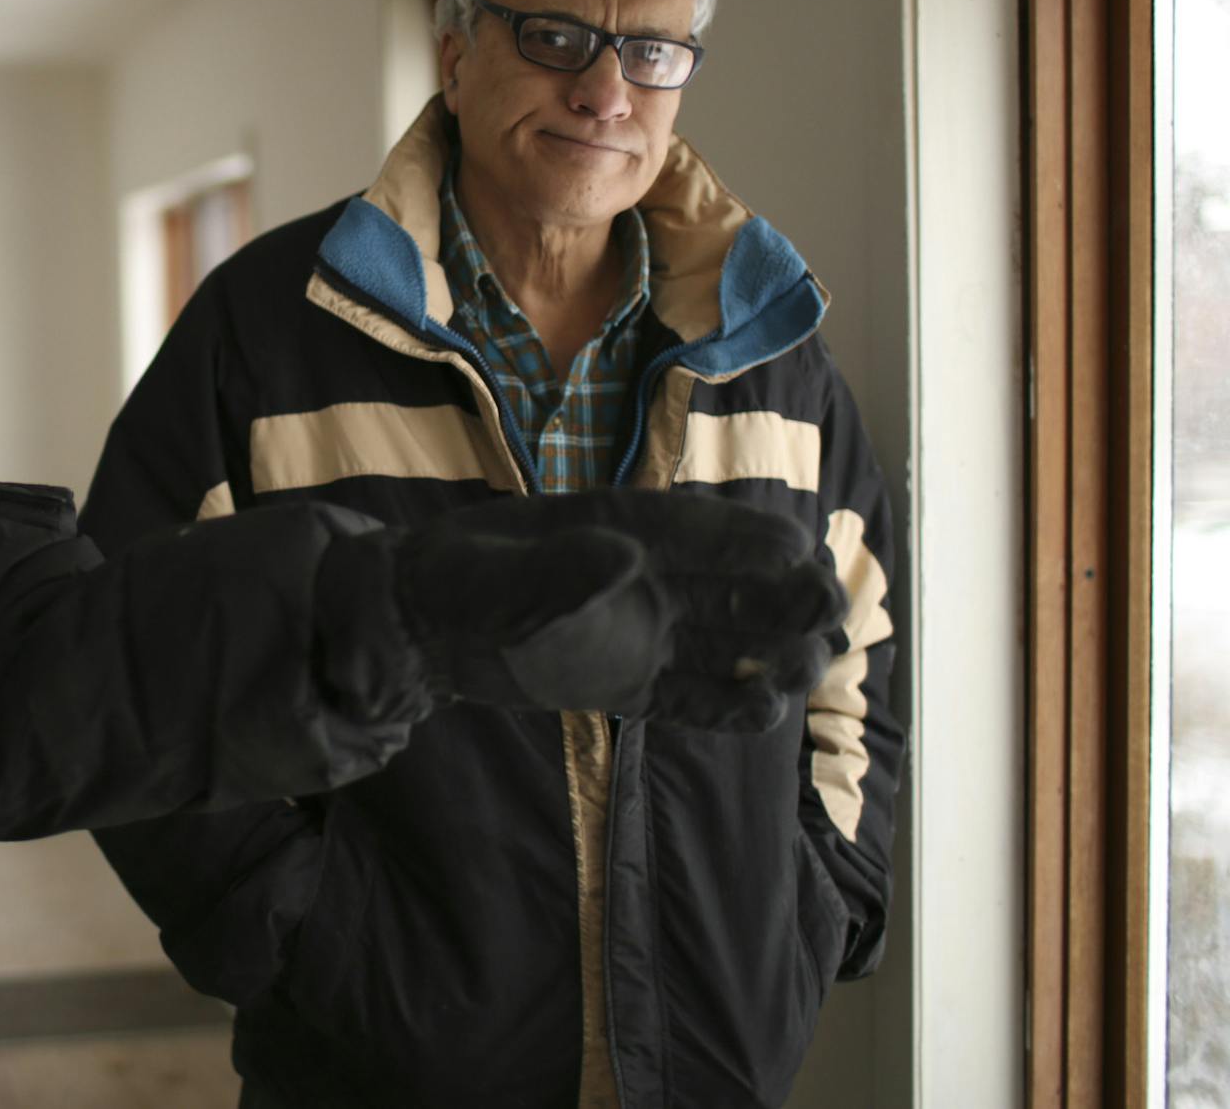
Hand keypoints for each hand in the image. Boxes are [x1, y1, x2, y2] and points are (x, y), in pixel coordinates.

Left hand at [392, 489, 846, 730]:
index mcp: (616, 528)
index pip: (699, 530)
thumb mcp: (491, 574)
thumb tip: (626, 560)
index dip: (752, 540)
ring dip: (772, 649)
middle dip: (788, 594)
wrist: (411, 627)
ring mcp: (639, 630)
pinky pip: (692, 694)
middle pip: (736, 583)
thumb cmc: (448, 582)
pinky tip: (764, 712)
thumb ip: (554, 570)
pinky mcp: (627, 679)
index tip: (802, 553)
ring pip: (729, 638)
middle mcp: (641, 576)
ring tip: (806, 669)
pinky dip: (729, 703)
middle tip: (829, 615)